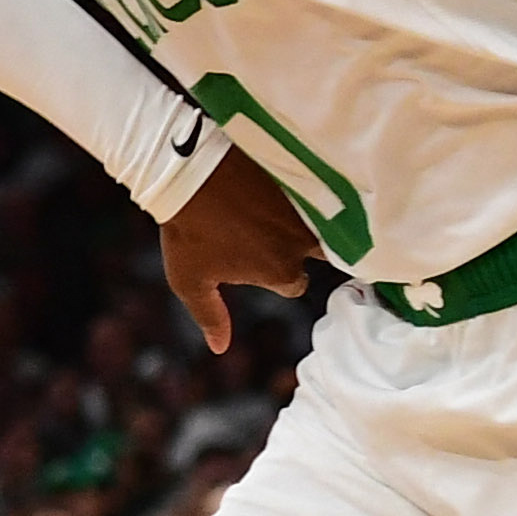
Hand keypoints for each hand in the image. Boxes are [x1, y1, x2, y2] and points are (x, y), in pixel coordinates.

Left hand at [157, 154, 316, 347]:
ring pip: (330, 220)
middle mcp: (302, 242)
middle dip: (315, 248)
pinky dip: (315, 192)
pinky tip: (300, 188)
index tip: (263, 259)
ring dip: (317, 219)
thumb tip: (220, 348)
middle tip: (286, 233)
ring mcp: (308, 207)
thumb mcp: (189, 280)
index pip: (295, 285)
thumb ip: (210, 316)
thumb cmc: (186, 230)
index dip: (280, 275)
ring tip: (292, 211)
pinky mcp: (305, 175)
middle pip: (327, 253)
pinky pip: (323, 189)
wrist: (187, 167)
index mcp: (280, 270)